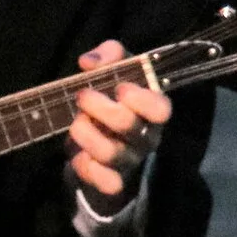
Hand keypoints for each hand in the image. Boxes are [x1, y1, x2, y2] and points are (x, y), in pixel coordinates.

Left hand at [64, 39, 171, 212]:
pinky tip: (78, 154)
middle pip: (128, 125)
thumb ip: (108, 55)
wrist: (101, 142)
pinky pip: (103, 180)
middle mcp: (147, 136)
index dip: (139, 97)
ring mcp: (131, 160)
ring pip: (110, 152)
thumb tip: (88, 62)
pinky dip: (85, 166)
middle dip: (99, 107)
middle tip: (81, 96)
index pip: (161, 108)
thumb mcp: (115, 70)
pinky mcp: (113, 181)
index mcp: (153, 109)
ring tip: (75, 124)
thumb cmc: (112, 99)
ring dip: (85, 134)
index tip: (118, 88)